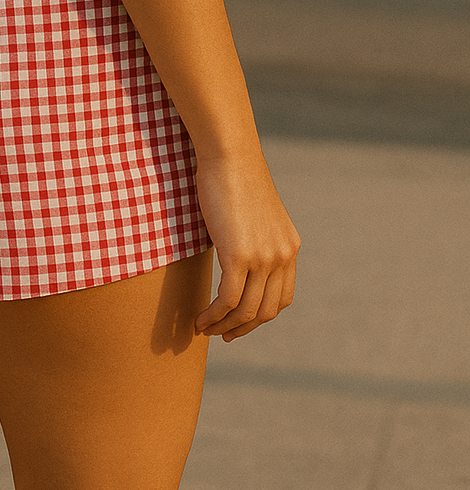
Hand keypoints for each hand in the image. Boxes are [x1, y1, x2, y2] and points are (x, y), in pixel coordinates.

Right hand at [193, 152, 299, 341]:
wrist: (230, 154)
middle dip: (243, 328)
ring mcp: (264, 258)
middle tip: (222, 334)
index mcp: (290, 247)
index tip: (239, 322)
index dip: (260, 316)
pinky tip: (199, 319)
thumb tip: (235, 257)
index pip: (282, 297)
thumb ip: (252, 239)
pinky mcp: (240, 256)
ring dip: (225, 326)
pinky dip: (214, 315)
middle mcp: (282, 256)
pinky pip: (228, 300)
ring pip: (247, 310)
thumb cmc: (233, 176)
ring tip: (205, 329)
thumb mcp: (252, 214)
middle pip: (267, 310)